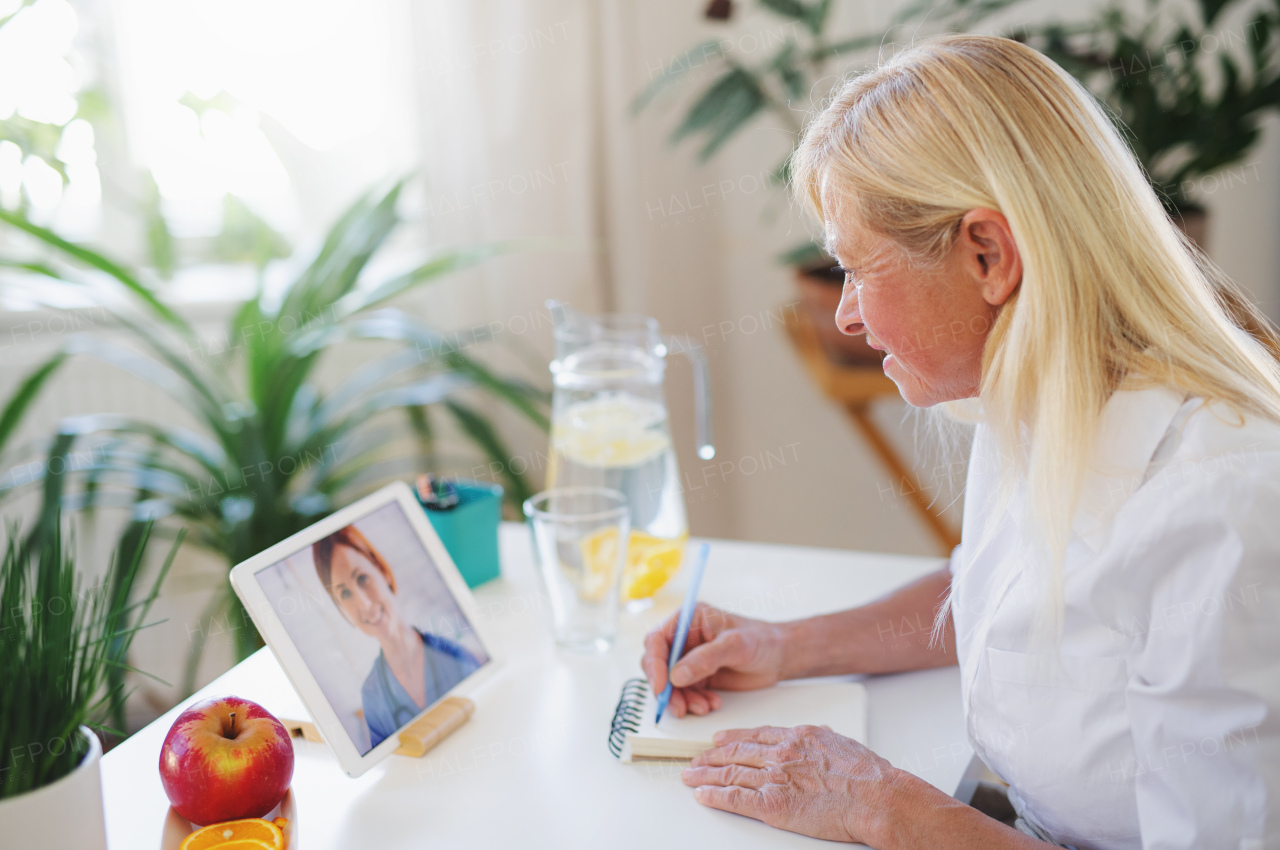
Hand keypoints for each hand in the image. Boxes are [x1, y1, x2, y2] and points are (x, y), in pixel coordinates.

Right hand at [640, 603, 786, 717]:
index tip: (661, 687)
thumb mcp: (735, 645)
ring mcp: (689, 659)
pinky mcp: (697, 676)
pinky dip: (693, 703)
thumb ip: (705, 659)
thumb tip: (676, 676)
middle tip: (678, 707)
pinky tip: (711, 704)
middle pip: (658, 664)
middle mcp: (684, 639)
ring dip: (681, 699)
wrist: (778, 656)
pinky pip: (684, 693)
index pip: (657, 640)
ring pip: (669, 683)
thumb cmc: (760, 641)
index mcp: (688, 620)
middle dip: (665, 688)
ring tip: (702, 707)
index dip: (654, 663)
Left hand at [680, 725, 899, 843]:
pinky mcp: (772, 805)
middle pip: (736, 752)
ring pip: (729, 773)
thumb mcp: (843, 744)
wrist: (876, 796)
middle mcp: (781, 753)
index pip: (755, 735)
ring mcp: (775, 778)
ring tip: (689, 775)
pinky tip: (702, 794)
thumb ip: (824, 739)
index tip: (718, 740)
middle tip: (695, 758)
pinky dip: (714, 796)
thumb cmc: (868, 775)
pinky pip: (734, 798)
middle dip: (711, 756)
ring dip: (705, 775)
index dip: (732, 737)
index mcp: (797, 737)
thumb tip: (820, 735)